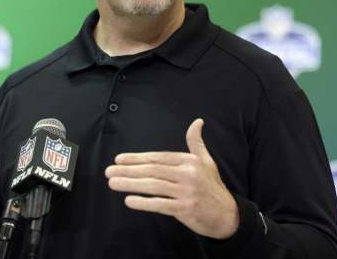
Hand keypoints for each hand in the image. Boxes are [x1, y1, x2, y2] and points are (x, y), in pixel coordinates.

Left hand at [105, 118, 238, 238]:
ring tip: (113, 183)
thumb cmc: (213, 187)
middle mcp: (188, 175)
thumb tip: (197, 122)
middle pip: (152, 170)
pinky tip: (129, 200)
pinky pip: (160, 204)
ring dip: (130, 184)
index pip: (158, 158)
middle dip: (128, 170)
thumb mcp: (207, 162)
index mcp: (190, 161)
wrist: (228, 215)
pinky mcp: (185, 209)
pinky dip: (144, 202)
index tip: (119, 159)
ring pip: (153, 186)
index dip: (137, 158)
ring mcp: (186, 192)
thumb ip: (196, 143)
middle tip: (109, 171)